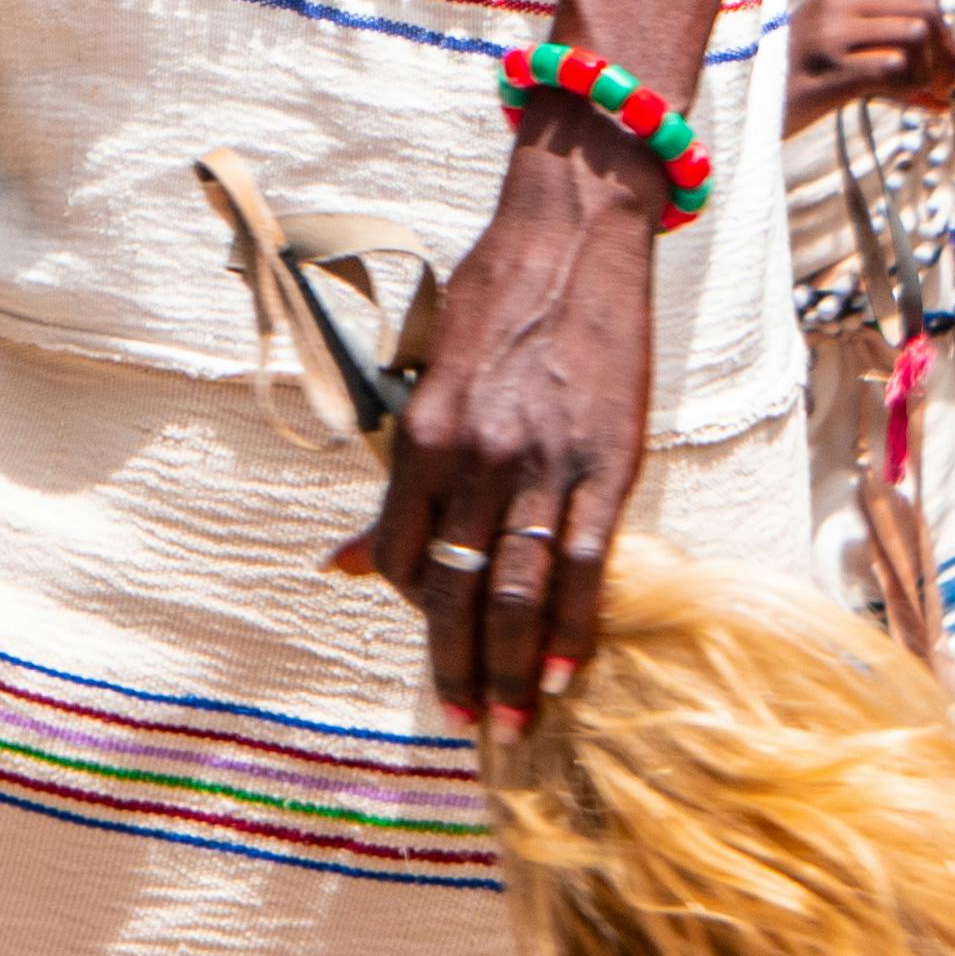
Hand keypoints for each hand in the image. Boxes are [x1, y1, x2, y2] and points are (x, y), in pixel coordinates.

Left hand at [340, 119, 662, 722]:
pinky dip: (572, 626)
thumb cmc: (495, 297)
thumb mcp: (427, 376)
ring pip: (516, 592)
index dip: (412, 610)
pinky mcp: (609, 462)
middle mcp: (477, 457)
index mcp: (425, 435)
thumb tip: (345, 563)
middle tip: (461, 721)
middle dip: (455, 667)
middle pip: (455, 591)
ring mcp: (545, 463)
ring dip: (509, 667)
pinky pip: (584, 564)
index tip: (430, 642)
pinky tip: (563, 670)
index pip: (403, 556)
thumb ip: (399, 476)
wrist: (574, 234)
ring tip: (510, 719)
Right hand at [779, 0, 954, 121]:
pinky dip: (913, 89)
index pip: (919, 1)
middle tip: (953, 89)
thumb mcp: (833, 48)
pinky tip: (914, 104)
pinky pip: (891, 69)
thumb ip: (881, 45)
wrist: (741, 105)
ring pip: (914, 38)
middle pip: (924, 15)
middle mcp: (839, 6)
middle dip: (950, 55)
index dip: (949, 38)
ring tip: (924, 96)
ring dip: (930, 73)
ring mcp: (833, 37)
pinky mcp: (830, 71)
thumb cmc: (790, 81)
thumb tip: (939, 69)